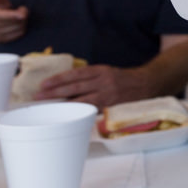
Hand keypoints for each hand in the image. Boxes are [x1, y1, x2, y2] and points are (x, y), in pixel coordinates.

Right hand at [0, 0, 27, 42]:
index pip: (1, 17)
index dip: (13, 15)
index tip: (23, 14)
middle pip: (12, 23)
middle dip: (22, 16)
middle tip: (22, 9)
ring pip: (16, 30)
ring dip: (23, 22)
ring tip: (20, 15)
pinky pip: (16, 35)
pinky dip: (21, 28)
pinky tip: (19, 22)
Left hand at [35, 64, 150, 107]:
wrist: (148, 83)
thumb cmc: (124, 79)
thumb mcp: (108, 72)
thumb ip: (91, 78)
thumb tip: (67, 86)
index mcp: (102, 70)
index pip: (76, 74)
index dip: (59, 79)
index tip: (44, 84)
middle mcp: (104, 81)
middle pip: (76, 87)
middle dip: (55, 93)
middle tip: (39, 97)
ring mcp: (109, 95)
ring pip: (82, 100)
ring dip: (64, 105)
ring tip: (50, 107)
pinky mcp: (113, 107)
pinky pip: (93, 111)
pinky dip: (80, 113)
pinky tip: (69, 116)